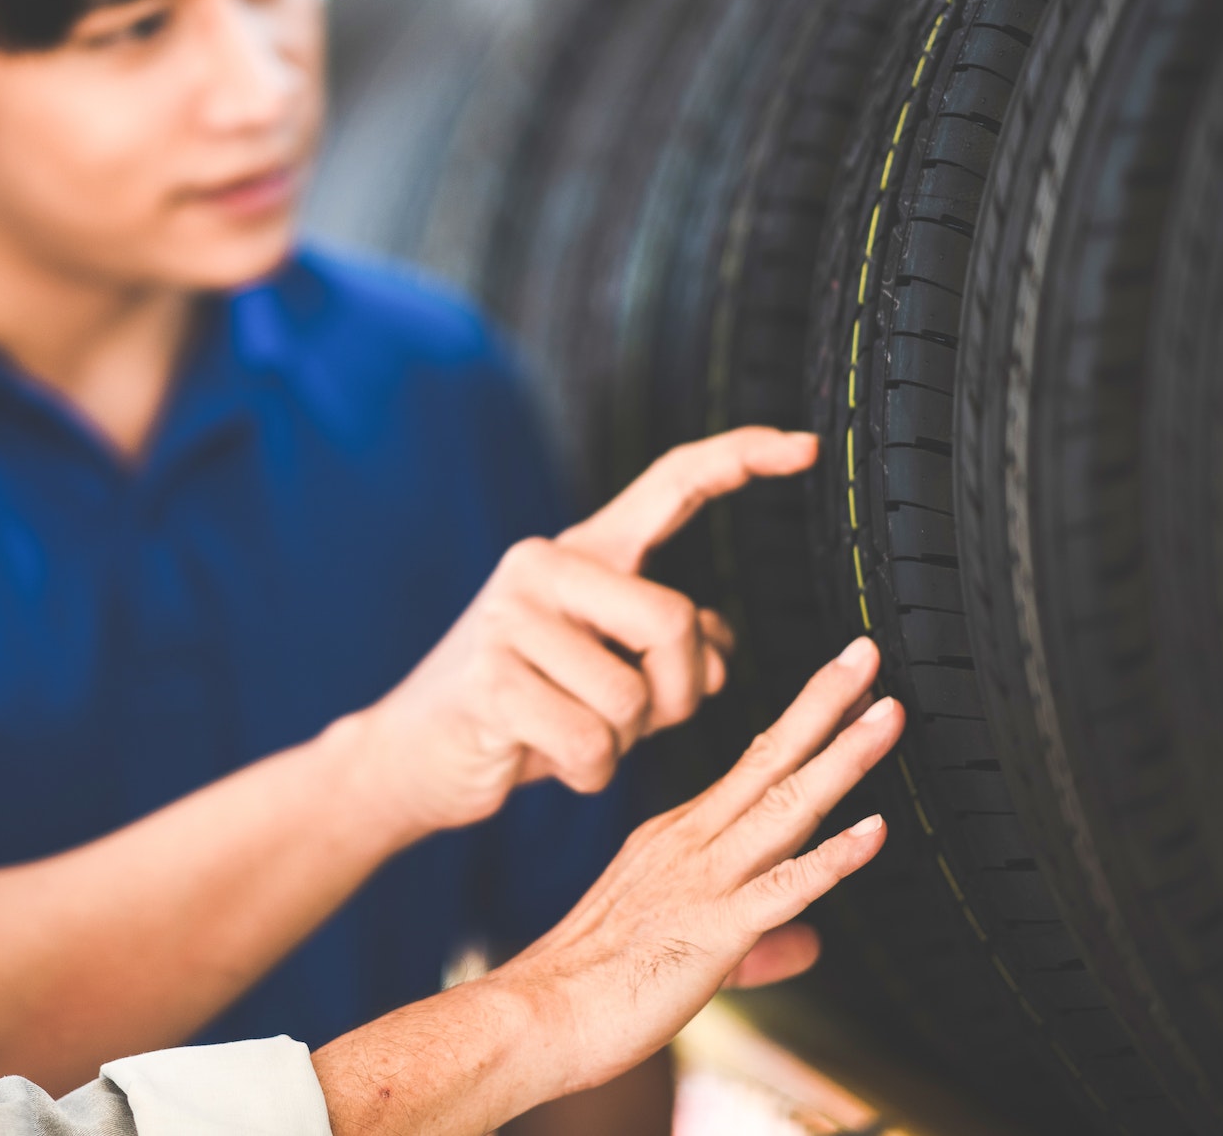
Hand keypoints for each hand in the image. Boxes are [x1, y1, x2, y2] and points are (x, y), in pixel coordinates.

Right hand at [346, 427, 819, 837]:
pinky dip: (590, 773)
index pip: (673, 485)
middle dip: (681, 693)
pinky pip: (592, 744)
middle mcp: (544, 566)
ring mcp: (509, 619)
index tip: (806, 448)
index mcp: (583, 551)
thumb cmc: (527, 710)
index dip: (742, 460)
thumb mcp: (609, 669)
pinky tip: (554, 763)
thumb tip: (721, 647)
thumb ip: (671, 645)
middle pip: (674, 621)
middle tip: (644, 721)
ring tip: (576, 737)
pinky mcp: (490, 681)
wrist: (416, 754)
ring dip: (624, 745)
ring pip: (633, 699)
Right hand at [492, 637, 901, 1099]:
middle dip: (825, 704)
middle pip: (771, 759)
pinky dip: (832, 857)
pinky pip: (783, 888)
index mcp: (678, 838)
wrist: (536, 1014)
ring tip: (886, 714)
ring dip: (842, 757)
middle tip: (866, 655)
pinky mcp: (713, 931)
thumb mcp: (682, 947)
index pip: (753, 766)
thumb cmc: (593, 986)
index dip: (804, 721)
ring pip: (785, 806)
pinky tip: (875, 830)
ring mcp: (703, 882)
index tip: (844, 685)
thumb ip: (756, 941)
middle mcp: (692, 844)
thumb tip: (811, 943)